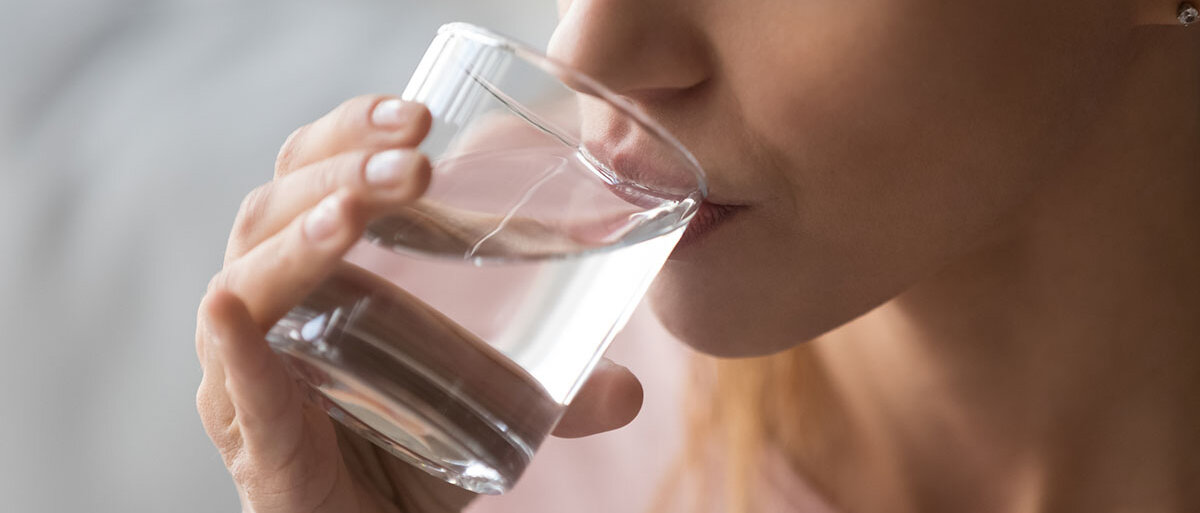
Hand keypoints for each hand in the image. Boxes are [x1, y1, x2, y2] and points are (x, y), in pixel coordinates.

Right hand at [195, 95, 643, 512]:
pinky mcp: (255, 438)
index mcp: (319, 272)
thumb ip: (555, 392)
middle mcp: (272, 308)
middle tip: (414, 157)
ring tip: (356, 211)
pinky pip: (237, 385)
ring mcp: (251, 371)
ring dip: (302, 235)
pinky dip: (234, 348)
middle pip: (278, 206)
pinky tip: (231, 310)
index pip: (315, 171)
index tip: (421, 114)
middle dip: (342, 169)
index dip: (354, 132)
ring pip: (251, 278)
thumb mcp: (487, 404)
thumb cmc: (409, 451)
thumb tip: (631, 390)